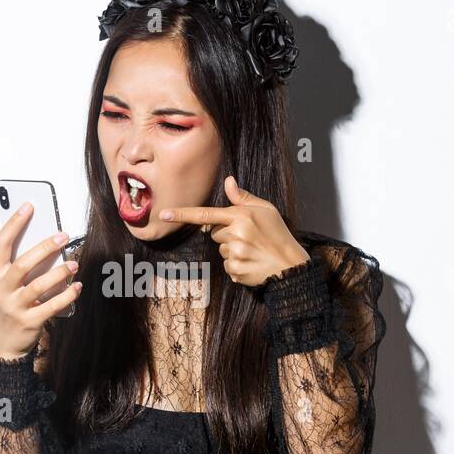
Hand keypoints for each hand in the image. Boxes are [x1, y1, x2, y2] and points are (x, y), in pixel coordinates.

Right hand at [0, 203, 81, 359]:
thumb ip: (13, 262)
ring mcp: (14, 306)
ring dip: (59, 272)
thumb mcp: (1, 282)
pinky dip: (66, 295)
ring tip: (74, 263)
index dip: (14, 224)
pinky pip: (51, 306)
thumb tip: (38, 236)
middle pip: (23, 263)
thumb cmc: (6, 305)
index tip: (29, 206)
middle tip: (63, 236)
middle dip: (44, 247)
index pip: (0, 244)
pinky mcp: (29, 321)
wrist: (3, 343)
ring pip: (38, 285)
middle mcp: (1, 289)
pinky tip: (77, 286)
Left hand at [158, 176, 310, 286]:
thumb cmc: (278, 235)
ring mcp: (234, 254)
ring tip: (252, 251)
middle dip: (226, 234)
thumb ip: (243, 198)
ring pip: (220, 249)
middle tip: (248, 237)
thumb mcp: (266, 210)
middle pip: (213, 233)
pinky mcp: (234, 270)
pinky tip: (251, 262)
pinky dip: (236, 264)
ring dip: (231, 250)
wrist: (290, 266)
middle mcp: (235, 234)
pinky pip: (225, 265)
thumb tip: (228, 182)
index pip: (205, 214)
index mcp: (241, 216)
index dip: (182, 214)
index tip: (163, 214)